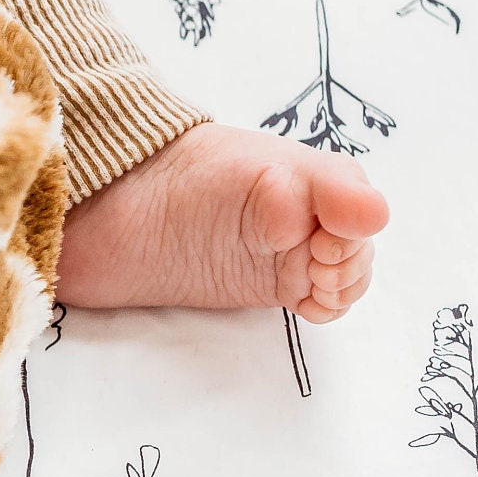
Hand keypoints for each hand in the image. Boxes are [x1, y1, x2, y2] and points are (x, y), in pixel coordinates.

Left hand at [56, 124, 388, 318]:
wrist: (102, 216)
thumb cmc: (178, 179)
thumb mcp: (260, 170)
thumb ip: (323, 187)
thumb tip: (375, 215)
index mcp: (304, 176)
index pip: (362, 210)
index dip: (352, 234)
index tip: (324, 243)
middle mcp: (301, 213)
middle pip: (358, 252)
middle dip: (347, 265)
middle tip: (312, 266)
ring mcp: (282, 253)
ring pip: (342, 280)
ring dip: (338, 287)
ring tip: (306, 283)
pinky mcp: (260, 287)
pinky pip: (315, 304)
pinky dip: (324, 307)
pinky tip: (305, 304)